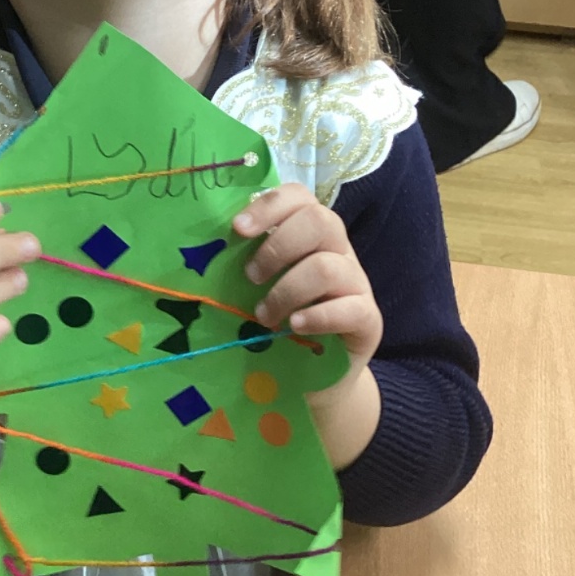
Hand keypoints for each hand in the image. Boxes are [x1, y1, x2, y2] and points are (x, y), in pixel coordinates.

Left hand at [233, 184, 381, 467]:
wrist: (315, 378)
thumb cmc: (280, 323)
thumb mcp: (261, 288)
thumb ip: (247, 262)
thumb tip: (206, 248)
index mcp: (311, 235)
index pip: (300, 197)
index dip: (269, 206)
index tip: (238, 229)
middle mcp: (339, 251)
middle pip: (320, 221)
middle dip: (277, 247)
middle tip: (250, 277)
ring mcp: (357, 284)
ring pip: (328, 267)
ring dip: (287, 290)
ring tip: (264, 316)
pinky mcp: (368, 320)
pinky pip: (351, 308)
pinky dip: (318, 316)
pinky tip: (295, 327)